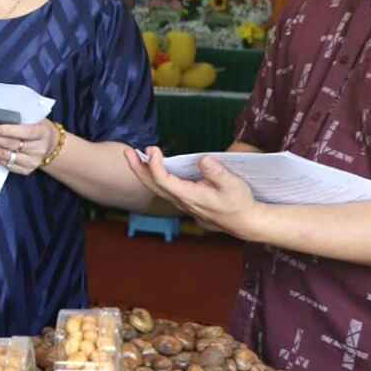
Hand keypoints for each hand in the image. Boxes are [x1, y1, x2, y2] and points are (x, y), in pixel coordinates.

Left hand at [0, 122, 57, 176]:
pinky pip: (4, 164)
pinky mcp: (25, 170)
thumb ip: (19, 117)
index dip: (7, 130)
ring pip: (4, 155)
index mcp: (41, 132)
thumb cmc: (39, 128)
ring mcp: (31, 161)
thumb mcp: (35, 118)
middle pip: (10, 144)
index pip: (24, 132)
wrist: (51, 146)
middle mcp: (37, 149)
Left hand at [125, 146, 266, 239]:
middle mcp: (181, 201)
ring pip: (156, 188)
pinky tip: (153, 165)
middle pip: (152, 186)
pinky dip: (154, 176)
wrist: (244, 222)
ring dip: (143, 172)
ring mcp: (181, 203)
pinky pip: (163, 188)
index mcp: (190, 196)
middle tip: (127, 151)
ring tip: (135, 155)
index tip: (152, 148)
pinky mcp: (185, 201)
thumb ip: (218, 173)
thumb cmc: (239, 203)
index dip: (155, 164)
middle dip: (138, 168)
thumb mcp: (233, 185)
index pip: (164, 180)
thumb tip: (203, 160)